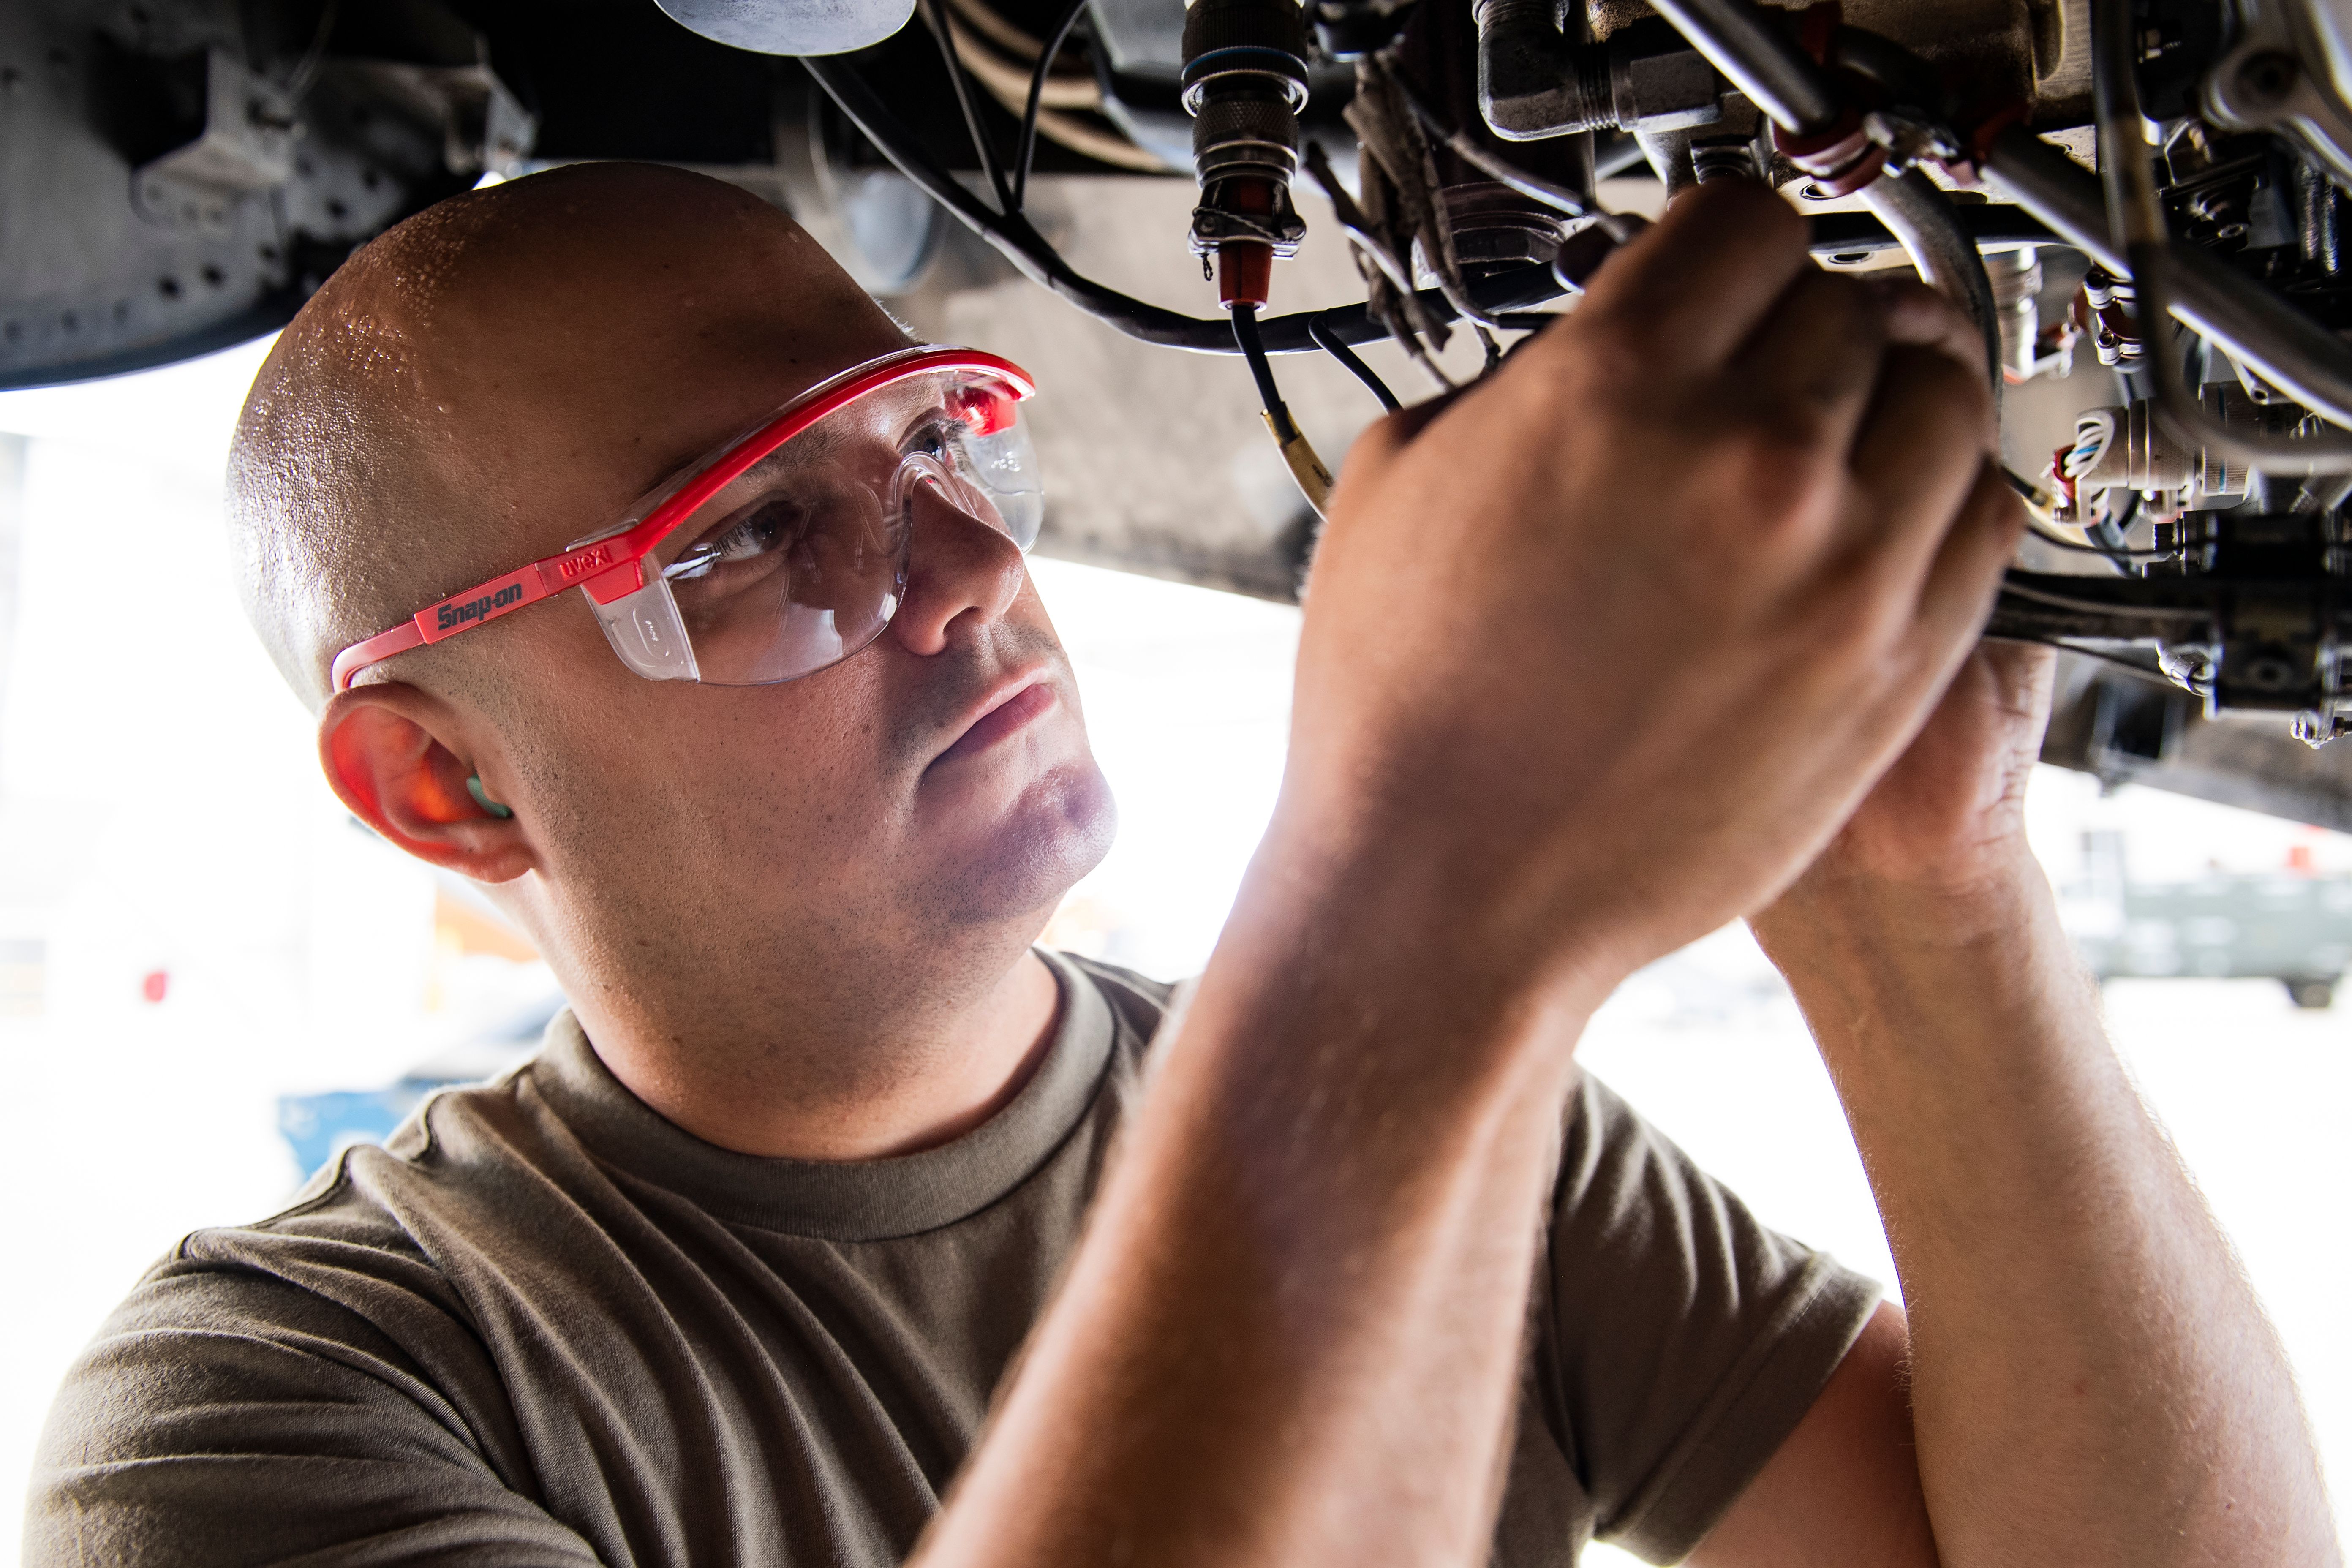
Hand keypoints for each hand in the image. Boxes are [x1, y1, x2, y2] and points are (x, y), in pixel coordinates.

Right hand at [1271, 181, 2022, 1011]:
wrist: (1446, 897)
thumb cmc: (1404, 718)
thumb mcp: (1402, 484)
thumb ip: (1523, 379)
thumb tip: (1600, 347)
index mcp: (1609, 385)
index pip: (1743, 221)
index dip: (1726, 250)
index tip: (1723, 282)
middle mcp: (1741, 454)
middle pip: (1845, 299)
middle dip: (1796, 329)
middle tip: (1760, 379)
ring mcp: (1837, 561)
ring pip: (1942, 392)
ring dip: (1890, 400)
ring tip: (1833, 445)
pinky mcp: (1894, 662)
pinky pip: (1982, 518)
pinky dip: (1940, 500)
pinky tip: (1872, 525)